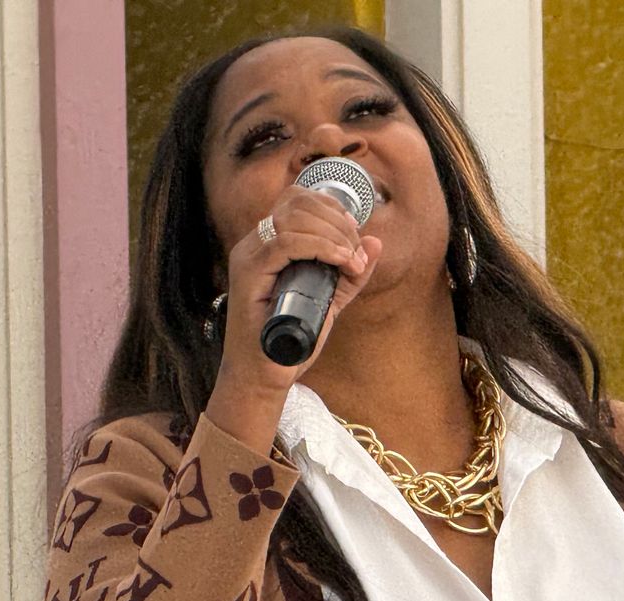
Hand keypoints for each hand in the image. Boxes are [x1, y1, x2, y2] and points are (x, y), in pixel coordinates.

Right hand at [213, 184, 383, 404]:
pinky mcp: (248, 275)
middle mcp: (255, 245)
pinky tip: (341, 262)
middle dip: (337, 221)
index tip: (354, 233)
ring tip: (350, 261)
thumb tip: (374, 243)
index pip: (297, 200)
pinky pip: (286, 243)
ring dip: (333, 234)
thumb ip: (351, 275)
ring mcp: (249, 257)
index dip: (332, 207)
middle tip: (355, 252)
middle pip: (297, 201)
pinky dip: (320, 247)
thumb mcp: (330, 302)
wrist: (264, 377)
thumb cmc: (291, 341)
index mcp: (270, 245)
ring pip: (293, 217)